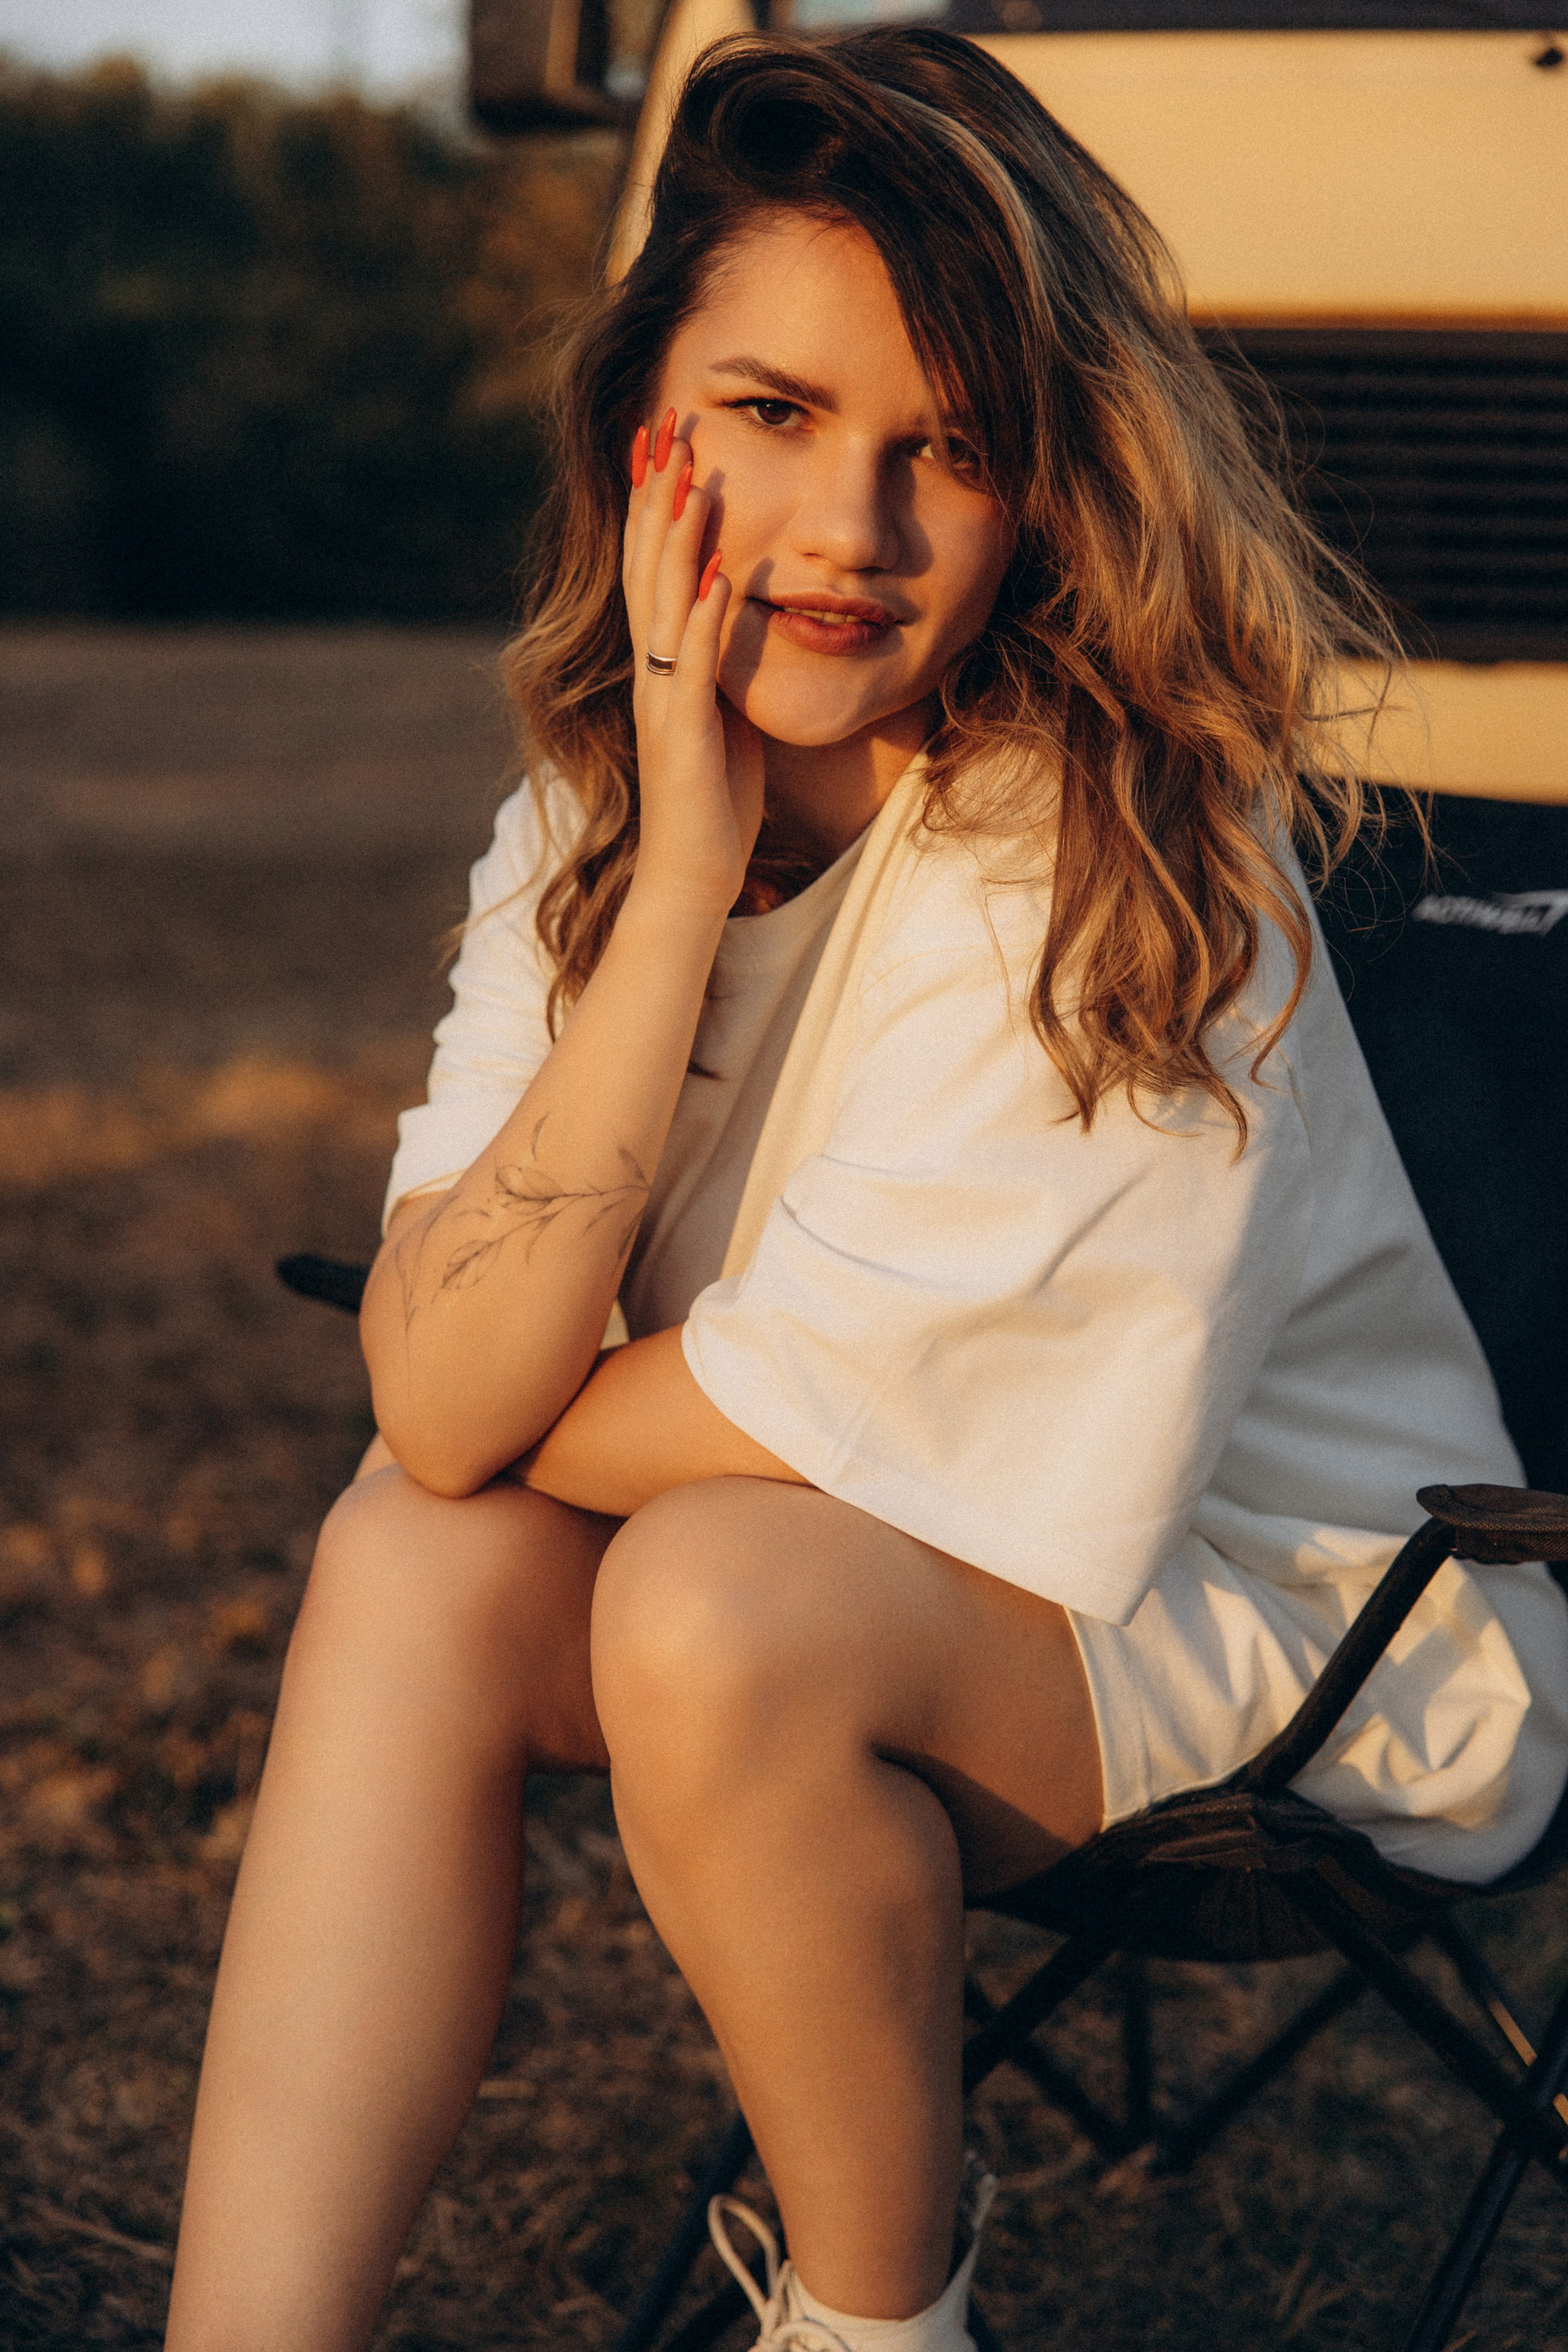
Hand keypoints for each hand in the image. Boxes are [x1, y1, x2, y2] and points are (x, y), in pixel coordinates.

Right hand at [622, 407, 764, 918]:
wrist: (689, 880)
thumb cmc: (714, 803)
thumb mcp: (726, 715)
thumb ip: (725, 665)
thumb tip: (744, 615)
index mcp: (664, 665)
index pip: (654, 568)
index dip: (657, 505)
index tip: (665, 442)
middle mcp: (652, 674)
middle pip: (648, 568)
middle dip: (656, 497)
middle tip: (664, 425)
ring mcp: (662, 704)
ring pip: (664, 606)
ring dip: (677, 542)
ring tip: (691, 480)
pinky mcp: (682, 740)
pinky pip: (695, 670)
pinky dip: (707, 622)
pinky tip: (722, 577)